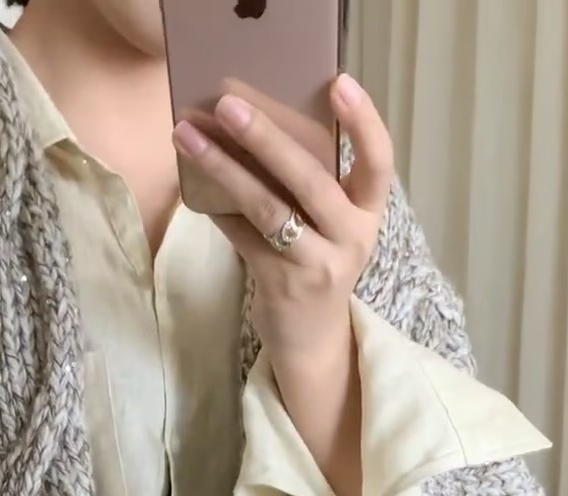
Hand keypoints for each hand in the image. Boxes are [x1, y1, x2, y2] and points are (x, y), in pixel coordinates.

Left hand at [173, 75, 393, 370]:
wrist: (312, 341)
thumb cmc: (317, 265)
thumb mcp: (332, 227)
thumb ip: (314, 184)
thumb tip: (259, 124)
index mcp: (367, 215)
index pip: (379, 163)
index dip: (364, 123)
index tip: (340, 82)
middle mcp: (349, 238)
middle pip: (310, 179)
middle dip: (267, 138)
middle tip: (228, 104)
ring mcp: (315, 264)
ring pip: (267, 208)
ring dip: (224, 168)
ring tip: (189, 136)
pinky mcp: (280, 284)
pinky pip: (242, 237)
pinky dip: (217, 209)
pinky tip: (194, 185)